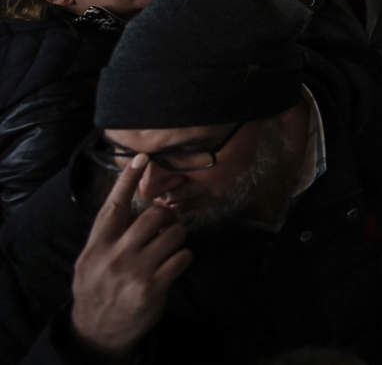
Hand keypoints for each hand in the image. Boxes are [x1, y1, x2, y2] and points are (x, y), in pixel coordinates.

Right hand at [69, 155, 191, 357]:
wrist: (97, 329)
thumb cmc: (98, 286)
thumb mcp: (92, 259)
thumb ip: (111, 235)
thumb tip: (139, 206)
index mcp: (97, 245)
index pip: (113, 206)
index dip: (127, 180)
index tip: (142, 158)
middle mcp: (115, 255)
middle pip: (153, 216)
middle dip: (166, 218)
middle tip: (165, 227)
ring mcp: (134, 272)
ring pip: (174, 234)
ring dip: (177, 239)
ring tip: (167, 249)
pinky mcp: (153, 287)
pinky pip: (183, 257)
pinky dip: (183, 258)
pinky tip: (172, 266)